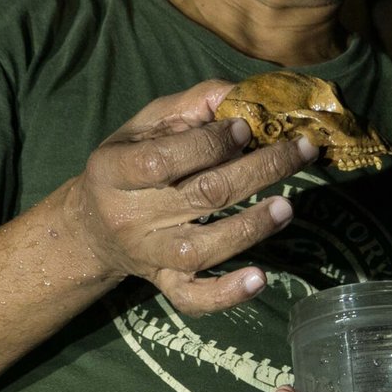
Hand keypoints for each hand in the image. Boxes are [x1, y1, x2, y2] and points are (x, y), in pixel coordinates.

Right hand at [66, 80, 317, 313]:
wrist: (92, 227)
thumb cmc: (128, 164)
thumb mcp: (145, 125)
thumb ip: (192, 105)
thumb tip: (244, 93)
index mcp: (115, 170)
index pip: (164, 160)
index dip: (209, 144)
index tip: (246, 128)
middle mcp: (130, 216)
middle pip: (200, 197)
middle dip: (257, 171)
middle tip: (299, 152)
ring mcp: (149, 255)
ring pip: (202, 249)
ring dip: (250, 228)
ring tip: (287, 207)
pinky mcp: (165, 284)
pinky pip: (193, 298)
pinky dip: (227, 294)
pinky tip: (259, 279)